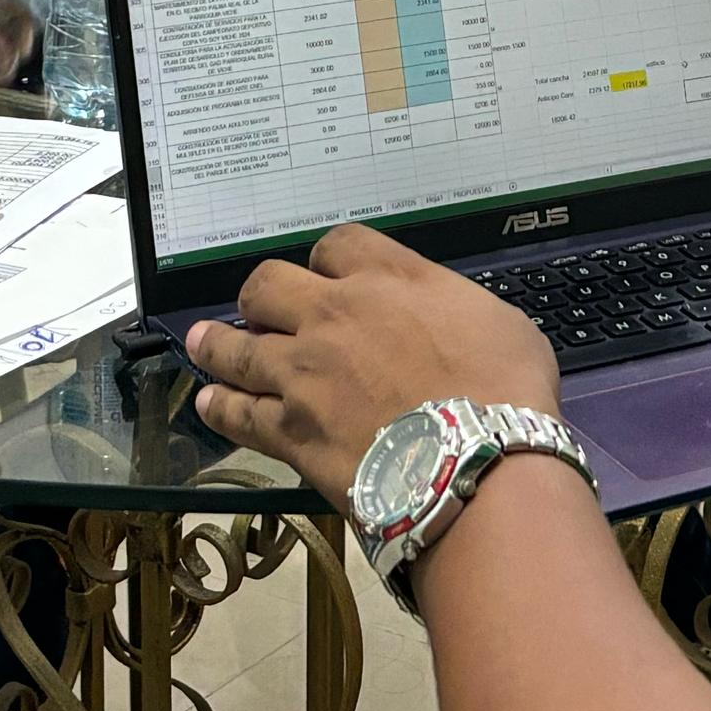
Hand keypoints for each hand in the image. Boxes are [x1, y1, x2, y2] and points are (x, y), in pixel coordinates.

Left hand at [181, 224, 561, 500]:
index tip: (329, 275)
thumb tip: (445, 319)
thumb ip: (452, 307)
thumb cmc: (506, 395)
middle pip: (267, 285)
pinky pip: (238, 413)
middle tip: (262, 310)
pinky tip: (210, 402)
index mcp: (388, 279)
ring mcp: (304, 374)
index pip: (337, 245)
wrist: (479, 465)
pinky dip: (221, 406)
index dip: (328, 260)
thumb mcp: (497, 322)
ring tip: (205, 342)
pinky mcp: (290, 432)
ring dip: (218, 344)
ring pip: (237, 346)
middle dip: (261, 296)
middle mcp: (334, 316)